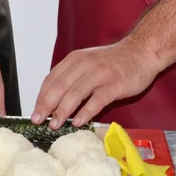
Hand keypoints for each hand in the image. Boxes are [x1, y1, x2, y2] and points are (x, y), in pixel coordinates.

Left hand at [31, 39, 161, 127]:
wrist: (141, 52)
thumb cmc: (113, 61)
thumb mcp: (88, 62)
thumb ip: (72, 77)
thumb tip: (55, 99)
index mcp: (75, 59)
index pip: (52, 79)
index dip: (41, 96)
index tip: (35, 111)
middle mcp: (85, 65)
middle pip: (60, 86)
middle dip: (46, 105)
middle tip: (38, 120)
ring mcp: (99, 74)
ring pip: (75, 93)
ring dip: (62, 110)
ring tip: (54, 124)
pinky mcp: (114, 84)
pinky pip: (96, 100)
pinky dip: (85, 112)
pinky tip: (78, 122)